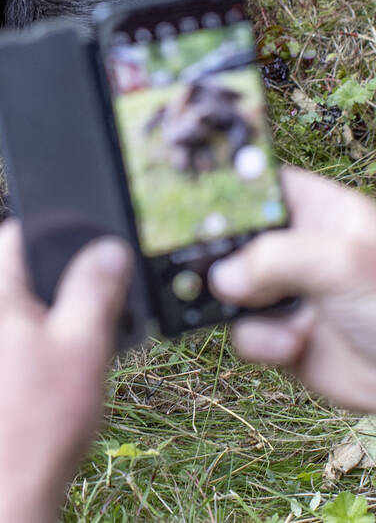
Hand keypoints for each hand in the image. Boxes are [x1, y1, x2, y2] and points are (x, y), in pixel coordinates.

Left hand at [0, 223, 132, 522]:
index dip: (57, 245)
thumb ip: (96, 285)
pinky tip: (27, 392)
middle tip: (77, 334)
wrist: (0, 493)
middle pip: (5, 277)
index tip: (83, 270)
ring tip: (54, 372)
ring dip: (24, 330)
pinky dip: (2, 358)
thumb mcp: (84, 345)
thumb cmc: (39, 424)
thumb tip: (105, 249)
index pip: (16, 235)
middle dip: (44, 296)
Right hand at [211, 168, 375, 412]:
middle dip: (215, 256)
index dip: (226, 190)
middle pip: (232, 238)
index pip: (261, 186)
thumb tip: (222, 278)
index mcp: (320, 213)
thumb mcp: (344, 265)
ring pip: (229, 288)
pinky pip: (243, 331)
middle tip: (200, 266)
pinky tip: (291, 345)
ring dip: (239, 306)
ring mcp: (286, 291)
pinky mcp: (279, 331)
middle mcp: (297, 249)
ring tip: (262, 315)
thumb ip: (277, 259)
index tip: (188, 201)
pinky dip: (259, 341)